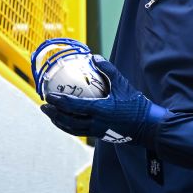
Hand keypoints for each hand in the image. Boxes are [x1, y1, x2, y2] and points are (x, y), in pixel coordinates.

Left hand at [40, 56, 167, 144]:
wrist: (148, 127)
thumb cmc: (136, 105)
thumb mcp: (123, 84)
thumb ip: (108, 70)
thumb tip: (95, 57)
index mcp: (100, 110)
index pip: (73, 107)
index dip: (59, 101)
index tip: (48, 96)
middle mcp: (96, 123)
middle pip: (68, 121)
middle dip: (54, 114)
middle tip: (44, 106)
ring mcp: (97, 131)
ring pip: (72, 129)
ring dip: (59, 122)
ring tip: (51, 115)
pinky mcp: (100, 135)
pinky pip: (80, 132)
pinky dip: (69, 127)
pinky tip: (66, 121)